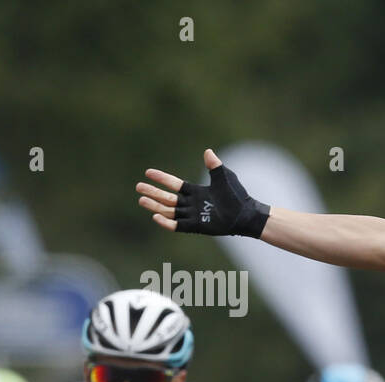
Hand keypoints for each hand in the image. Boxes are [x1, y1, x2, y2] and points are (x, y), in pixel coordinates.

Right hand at [137, 149, 269, 236]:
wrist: (246, 214)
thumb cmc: (237, 196)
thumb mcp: (224, 177)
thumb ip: (214, 166)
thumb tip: (208, 152)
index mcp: (196, 191)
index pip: (174, 184)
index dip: (162, 178)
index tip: (148, 172)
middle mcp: (192, 203)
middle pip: (167, 198)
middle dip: (153, 192)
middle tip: (138, 187)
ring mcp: (193, 215)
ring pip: (169, 211)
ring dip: (155, 205)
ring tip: (141, 200)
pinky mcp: (197, 226)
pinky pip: (179, 225)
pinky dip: (167, 222)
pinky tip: (155, 217)